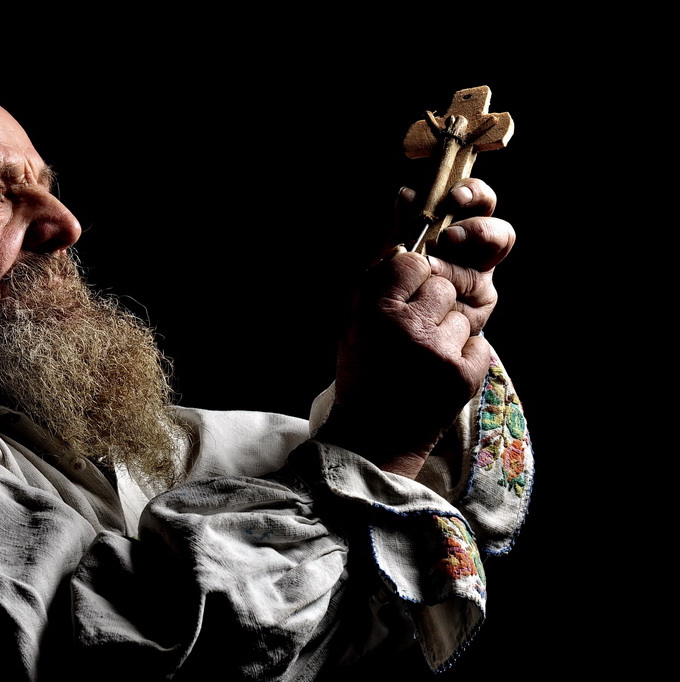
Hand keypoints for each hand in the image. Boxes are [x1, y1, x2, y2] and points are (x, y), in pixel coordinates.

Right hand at [319, 179, 514, 477]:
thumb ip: (385, 255)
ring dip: (449, 326)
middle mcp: (408, 327)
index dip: (406, 276)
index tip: (395, 294)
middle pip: (443, 279)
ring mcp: (440, 351)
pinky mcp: (466, 375)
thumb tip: (407, 194)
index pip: (411, 259)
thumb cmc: (364, 365)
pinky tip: (436, 372)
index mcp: (374, 308)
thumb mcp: (357, 310)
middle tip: (411, 325)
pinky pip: (478, 340)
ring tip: (420, 355)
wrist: (375, 435)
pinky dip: (463, 351)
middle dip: (433, 297)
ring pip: (466, 308)